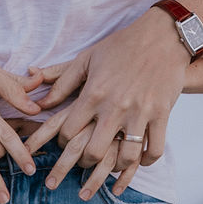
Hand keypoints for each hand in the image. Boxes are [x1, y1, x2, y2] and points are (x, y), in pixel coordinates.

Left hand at [26, 7, 188, 190]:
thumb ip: (61, 81)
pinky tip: (139, 161)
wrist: (162, 36)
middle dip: (84, 162)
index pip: (68, 131)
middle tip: (84, 161)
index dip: (61, 143)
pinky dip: (146, 161)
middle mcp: (115, 107)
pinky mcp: (161, 114)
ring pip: (126, 156)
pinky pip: (154, 149)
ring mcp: (140, 112)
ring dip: (116, 167)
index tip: (64, 143)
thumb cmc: (120, 46)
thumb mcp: (86, 59)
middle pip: (93, 151)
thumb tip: (40, 102)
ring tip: (110, 166)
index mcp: (93, 93)